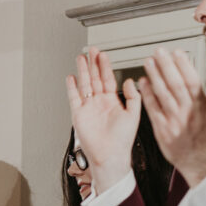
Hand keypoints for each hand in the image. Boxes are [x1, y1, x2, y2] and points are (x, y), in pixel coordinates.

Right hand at [66, 47, 141, 191]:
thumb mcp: (134, 114)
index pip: (108, 79)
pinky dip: (72, 87)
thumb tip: (131, 81)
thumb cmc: (122, 140)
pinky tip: (71, 77)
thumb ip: (134, 96)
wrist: (110, 155)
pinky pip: (74, 97)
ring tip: (80, 58)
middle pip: (95, 78)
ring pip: (84, 84)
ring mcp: (88, 108)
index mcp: (113, 102)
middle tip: (91, 50)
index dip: (105, 66)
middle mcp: (100, 103)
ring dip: (82, 71)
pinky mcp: (78, 114)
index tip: (103, 54)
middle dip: (93, 64)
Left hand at [138, 48, 205, 186]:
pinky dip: (147, 95)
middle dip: (166, 66)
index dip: (183, 65)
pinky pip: (153, 109)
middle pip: (175, 84)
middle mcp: (187, 111)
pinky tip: (141, 83)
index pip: (192, 80)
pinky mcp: (161, 129)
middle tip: (158, 51)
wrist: (199, 159)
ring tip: (148, 62)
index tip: (176, 51)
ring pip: (163, 94)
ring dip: (154, 76)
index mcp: (202, 105)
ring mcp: (173, 120)